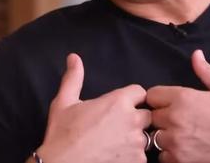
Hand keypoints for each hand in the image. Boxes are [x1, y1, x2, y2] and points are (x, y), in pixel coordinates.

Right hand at [35, 53, 150, 162]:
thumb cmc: (62, 135)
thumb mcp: (64, 102)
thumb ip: (73, 78)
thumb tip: (73, 57)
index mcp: (118, 102)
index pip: (140, 92)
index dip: (132, 98)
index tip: (120, 107)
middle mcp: (132, 120)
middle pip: (147, 115)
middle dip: (136, 119)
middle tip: (117, 127)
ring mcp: (136, 143)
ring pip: (145, 137)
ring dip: (135, 139)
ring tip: (115, 144)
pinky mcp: (136, 162)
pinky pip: (142, 157)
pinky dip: (132, 157)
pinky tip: (117, 156)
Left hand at [146, 50, 209, 162]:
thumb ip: (206, 72)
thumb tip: (196, 54)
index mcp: (184, 97)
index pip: (152, 95)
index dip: (161, 99)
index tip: (171, 103)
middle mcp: (176, 118)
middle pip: (152, 116)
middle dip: (163, 117)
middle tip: (180, 120)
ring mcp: (176, 142)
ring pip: (156, 137)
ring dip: (166, 137)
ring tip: (183, 136)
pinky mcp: (180, 161)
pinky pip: (163, 157)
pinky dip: (171, 155)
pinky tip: (185, 149)